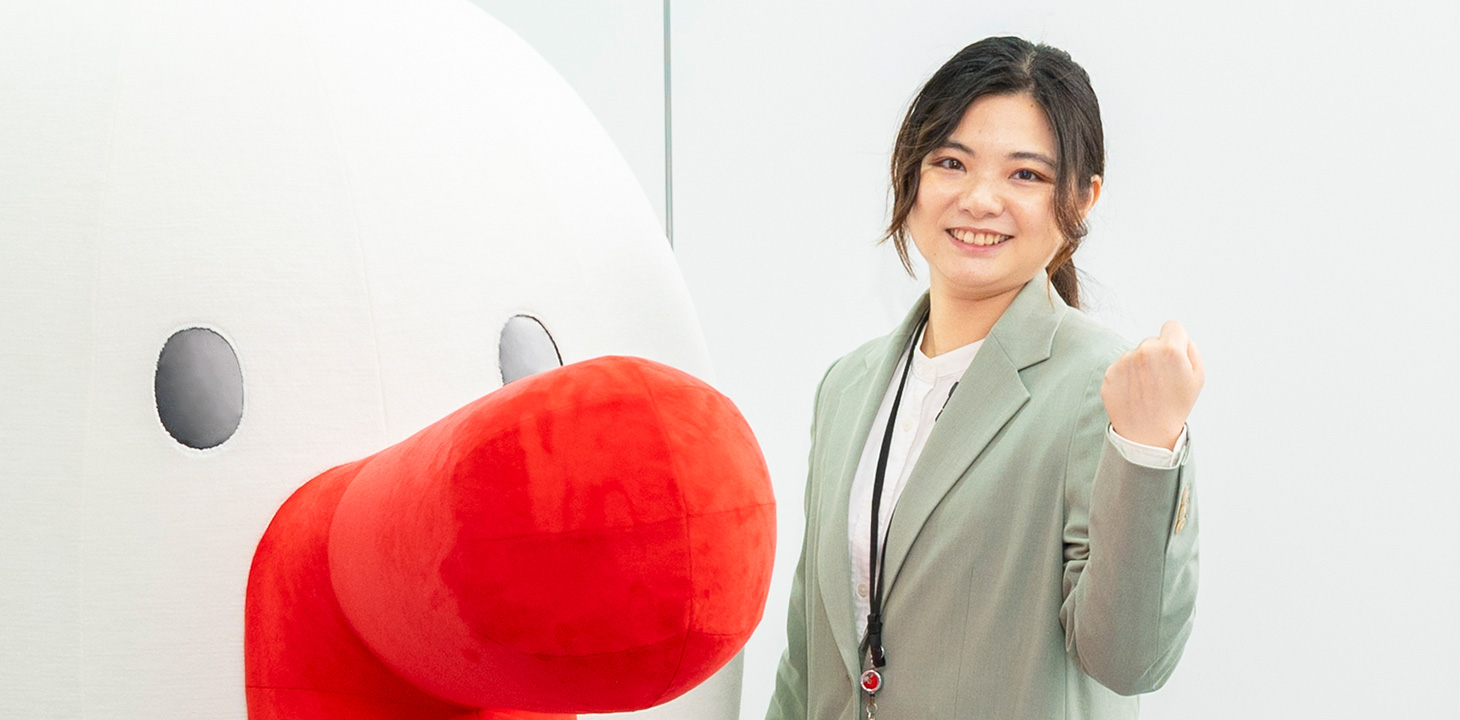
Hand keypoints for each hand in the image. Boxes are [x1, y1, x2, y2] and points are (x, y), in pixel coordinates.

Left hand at [1101, 321, 1204, 449]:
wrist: (1148, 433)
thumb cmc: (1176, 405)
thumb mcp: (1198, 377)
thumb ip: (1191, 349)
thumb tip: (1180, 337)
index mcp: (1169, 350)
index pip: (1172, 326)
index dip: (1175, 339)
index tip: (1173, 354)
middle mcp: (1144, 351)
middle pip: (1152, 341)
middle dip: (1157, 355)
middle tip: (1161, 380)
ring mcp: (1124, 362)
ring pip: (1135, 354)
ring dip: (1140, 366)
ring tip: (1147, 389)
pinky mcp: (1109, 373)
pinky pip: (1120, 366)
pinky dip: (1126, 377)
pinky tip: (1134, 393)